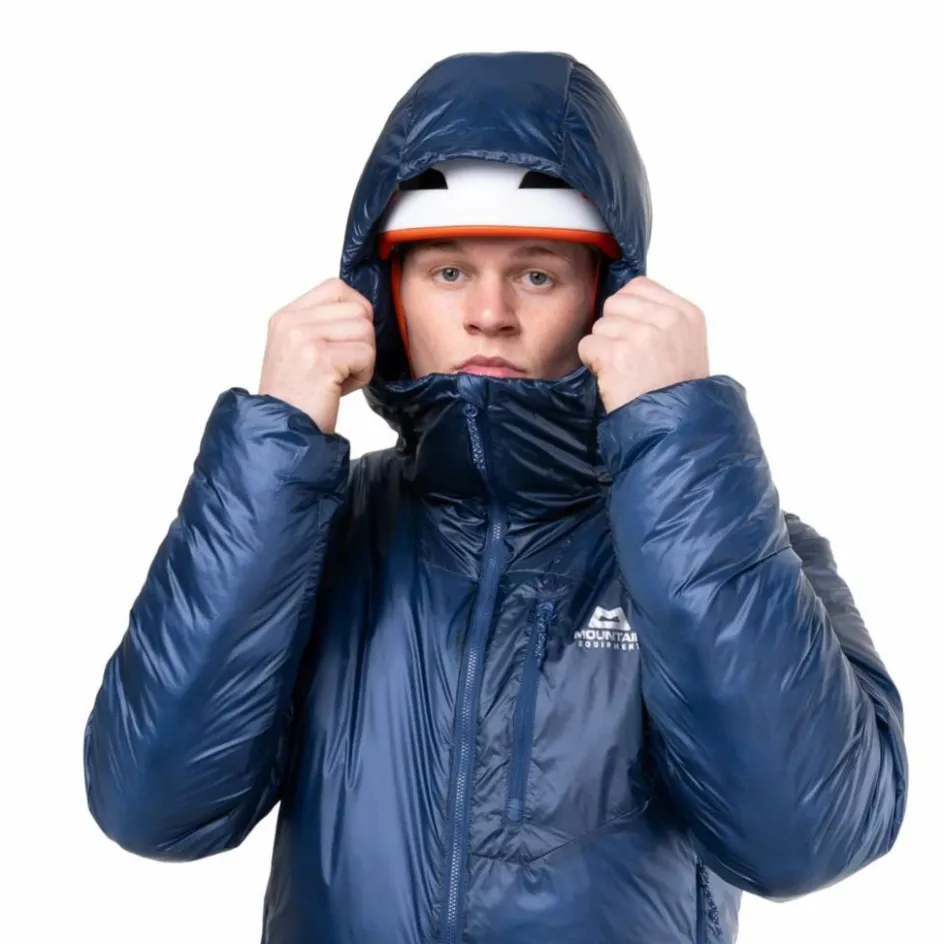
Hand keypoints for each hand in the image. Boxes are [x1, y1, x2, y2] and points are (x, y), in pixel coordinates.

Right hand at [258, 278, 374, 434]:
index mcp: (286, 316)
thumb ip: (322, 326)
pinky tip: (340, 390)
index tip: (346, 342)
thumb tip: (363, 311)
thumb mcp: (299, 351)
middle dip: (361, 341)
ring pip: (366, 330)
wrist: (281, 433)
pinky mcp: (321, 358)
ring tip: (339, 379)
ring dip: (363, 360)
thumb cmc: (298, 399)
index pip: (337, 288)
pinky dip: (362, 376)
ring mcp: (304, 338)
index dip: (355, 312)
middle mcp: (292, 322)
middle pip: (358, 309)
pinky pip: (366, 354)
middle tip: (342, 368)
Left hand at [578, 275, 708, 412]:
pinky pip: (587, 345)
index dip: (626, 310)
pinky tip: (612, 378)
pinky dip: (593, 364)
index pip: (638, 286)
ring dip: (603, 349)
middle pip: (615, 303)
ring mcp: (642, 336)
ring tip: (623, 371)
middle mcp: (667, 320)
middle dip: (613, 328)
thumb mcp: (686, 345)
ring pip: (599, 326)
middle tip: (626, 356)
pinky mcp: (617, 354)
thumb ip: (661, 318)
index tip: (632, 333)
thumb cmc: (676, 392)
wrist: (675, 429)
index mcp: (686, 313)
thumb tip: (625, 302)